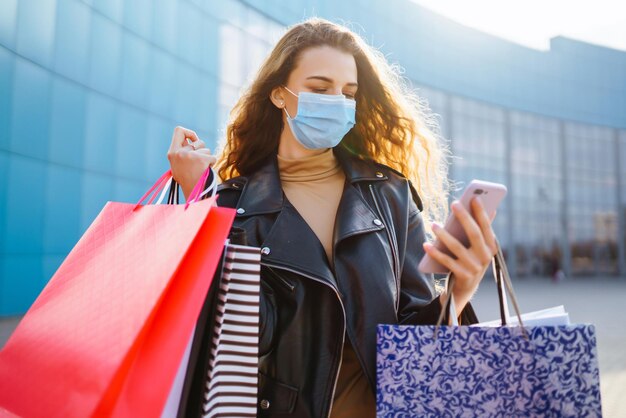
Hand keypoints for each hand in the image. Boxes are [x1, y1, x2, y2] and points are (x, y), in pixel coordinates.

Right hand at [167, 126, 216, 199]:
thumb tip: (191, 141)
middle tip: (199, 162)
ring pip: (206, 149)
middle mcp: (180, 152)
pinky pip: (212, 156)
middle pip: (198, 141)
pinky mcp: (201, 159)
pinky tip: (206, 170)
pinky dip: (212, 163)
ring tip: (201, 168)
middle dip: (202, 150)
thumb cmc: (187, 179)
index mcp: (172, 152)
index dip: (189, 133)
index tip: (194, 140)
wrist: (192, 193)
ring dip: (207, 157)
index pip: (179, 130)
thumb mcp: (177, 164)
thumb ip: (181, 151)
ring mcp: (190, 155)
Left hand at [422, 197, 497, 318]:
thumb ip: (482, 230)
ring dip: (444, 234)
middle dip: (464, 217)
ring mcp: (474, 267)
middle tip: (454, 203)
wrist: (466, 288)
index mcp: (492, 247)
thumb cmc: (471, 260)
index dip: (481, 212)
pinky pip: (446, 261)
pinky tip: (426, 244)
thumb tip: (491, 208)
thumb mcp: (480, 247)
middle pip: (474, 234)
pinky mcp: (462, 275)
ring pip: (457, 247)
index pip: (487, 227)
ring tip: (433, 224)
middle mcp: (485, 257)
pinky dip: (435, 253)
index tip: (474, 198)